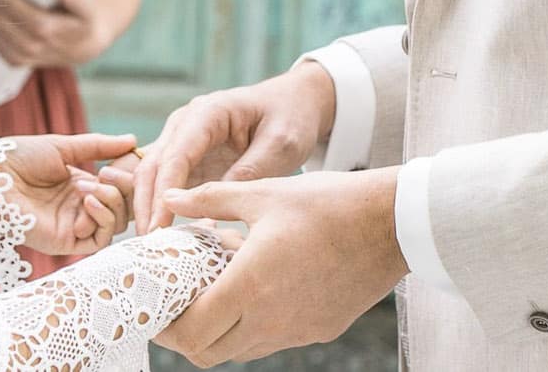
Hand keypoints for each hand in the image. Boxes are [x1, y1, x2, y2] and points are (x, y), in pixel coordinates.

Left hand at [0, 133, 135, 255]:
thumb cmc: (20, 158)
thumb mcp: (64, 147)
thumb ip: (99, 146)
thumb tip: (133, 140)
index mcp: (79, 185)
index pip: (119, 189)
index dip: (126, 178)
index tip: (123, 161)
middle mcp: (79, 207)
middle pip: (122, 209)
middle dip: (121, 190)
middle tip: (106, 174)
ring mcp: (73, 226)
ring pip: (114, 225)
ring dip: (110, 203)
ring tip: (89, 187)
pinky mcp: (65, 242)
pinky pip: (98, 241)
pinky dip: (101, 220)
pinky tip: (87, 201)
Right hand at [130, 63, 337, 232]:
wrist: (295, 104)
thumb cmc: (290, 118)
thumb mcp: (280, 144)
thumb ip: (249, 171)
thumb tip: (215, 203)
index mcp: (207, 113)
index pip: (176, 155)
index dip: (164, 193)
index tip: (160, 226)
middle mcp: (186, 124)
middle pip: (154, 166)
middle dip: (147, 205)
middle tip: (150, 244)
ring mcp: (183, 141)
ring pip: (153, 177)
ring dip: (149, 209)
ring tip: (153, 245)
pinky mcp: (189, 160)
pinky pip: (168, 185)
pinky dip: (165, 208)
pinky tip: (171, 235)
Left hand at [153, 171, 407, 365]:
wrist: (391, 224)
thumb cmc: (326, 203)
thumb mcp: (262, 193)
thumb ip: (209, 200)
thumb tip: (169, 199)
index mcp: (249, 286)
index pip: (191, 334)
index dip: (165, 327)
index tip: (156, 306)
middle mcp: (270, 320)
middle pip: (208, 354)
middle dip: (186, 335)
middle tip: (179, 303)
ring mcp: (296, 331)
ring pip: (240, 350)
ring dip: (220, 331)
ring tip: (218, 290)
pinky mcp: (318, 330)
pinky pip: (273, 340)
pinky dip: (254, 325)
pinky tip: (258, 288)